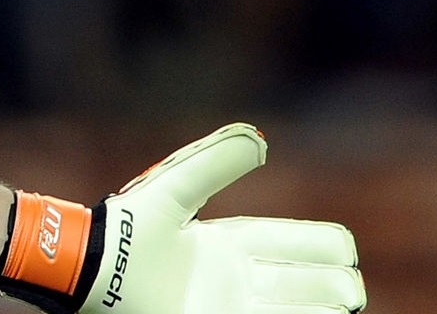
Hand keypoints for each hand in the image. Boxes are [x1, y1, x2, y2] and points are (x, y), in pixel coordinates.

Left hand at [80, 123, 364, 313]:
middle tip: (347, 290)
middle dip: (336, 286)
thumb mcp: (174, 192)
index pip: (299, 244)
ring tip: (342, 304)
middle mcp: (238, 279)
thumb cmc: (127, 230)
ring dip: (322, 307)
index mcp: (232, 244)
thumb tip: (258, 140)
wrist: (90, 271)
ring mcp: (230, 306)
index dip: (326, 246)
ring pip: (299, 309)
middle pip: (310, 283)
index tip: (343, 250)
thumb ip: (212, 163)